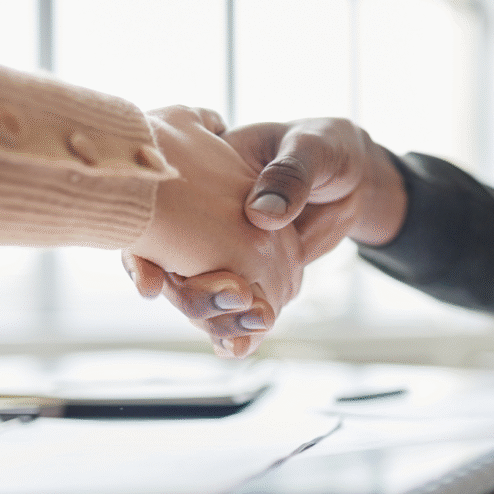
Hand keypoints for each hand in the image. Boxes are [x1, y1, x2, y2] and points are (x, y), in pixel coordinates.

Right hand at [125, 117, 407, 356]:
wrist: (351, 179)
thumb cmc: (324, 146)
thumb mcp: (312, 147)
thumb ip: (289, 175)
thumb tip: (262, 215)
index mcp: (200, 178)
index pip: (154, 218)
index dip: (141, 254)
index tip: (151, 285)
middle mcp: (202, 224)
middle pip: (173, 272)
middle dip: (193, 297)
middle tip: (236, 297)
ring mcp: (226, 257)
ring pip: (202, 299)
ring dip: (216, 321)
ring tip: (244, 337)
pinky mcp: (253, 280)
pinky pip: (236, 311)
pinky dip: (237, 332)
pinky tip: (241, 348)